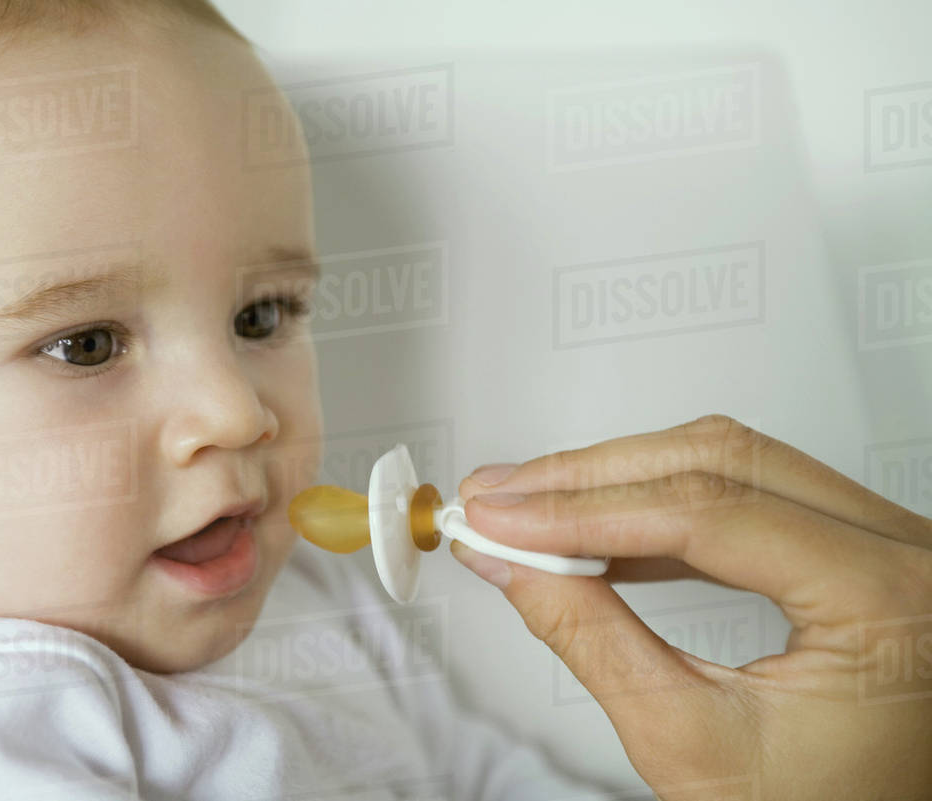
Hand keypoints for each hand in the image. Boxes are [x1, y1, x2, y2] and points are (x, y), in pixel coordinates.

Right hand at [451, 415, 931, 800]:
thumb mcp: (691, 742)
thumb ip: (592, 640)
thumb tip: (515, 564)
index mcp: (886, 601)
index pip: (708, 514)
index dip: (586, 509)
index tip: (503, 517)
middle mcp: (903, 550)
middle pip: (717, 463)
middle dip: (589, 478)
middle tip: (500, 496)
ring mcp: (883, 540)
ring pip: (728, 461)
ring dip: (617, 480)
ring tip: (530, 505)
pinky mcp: (853, 544)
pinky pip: (746, 490)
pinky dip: (657, 504)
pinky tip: (595, 525)